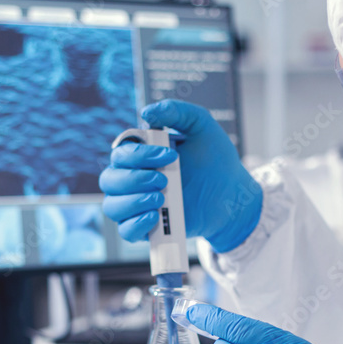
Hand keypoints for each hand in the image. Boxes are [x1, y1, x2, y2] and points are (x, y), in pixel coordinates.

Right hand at [99, 100, 262, 252]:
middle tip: (164, 180)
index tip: (172, 156)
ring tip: (160, 198)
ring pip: (112, 207)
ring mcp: (138, 205)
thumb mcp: (201, 126)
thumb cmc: (216, 159)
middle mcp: (133, 179)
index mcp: (140, 155)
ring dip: (132, 202)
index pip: (120, 153)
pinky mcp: (148, 228)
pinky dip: (135, 224)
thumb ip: (176, 112)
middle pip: (109, 180)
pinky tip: (155, 216)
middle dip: (134, 179)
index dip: (139, 155)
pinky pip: (125, 232)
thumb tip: (146, 113)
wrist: (233, 195)